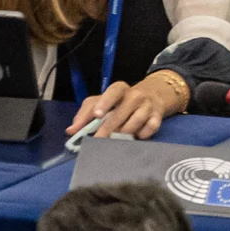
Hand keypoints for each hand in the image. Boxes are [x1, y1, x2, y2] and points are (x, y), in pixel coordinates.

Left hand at [66, 73, 185, 139]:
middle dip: (109, 128)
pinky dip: (141, 135)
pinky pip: (149, 129)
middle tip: (98, 141)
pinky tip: (135, 136)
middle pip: (122, 112)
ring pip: (136, 122)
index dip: (105, 103)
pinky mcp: (158, 117)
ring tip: (115, 139)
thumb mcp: (102, 102)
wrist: (152, 96)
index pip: (113, 92)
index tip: (97, 116)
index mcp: (120, 89)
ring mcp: (148, 105)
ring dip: (124, 133)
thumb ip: (85, 114)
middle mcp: (136, 95)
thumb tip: (71, 130)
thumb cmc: (120, 102)